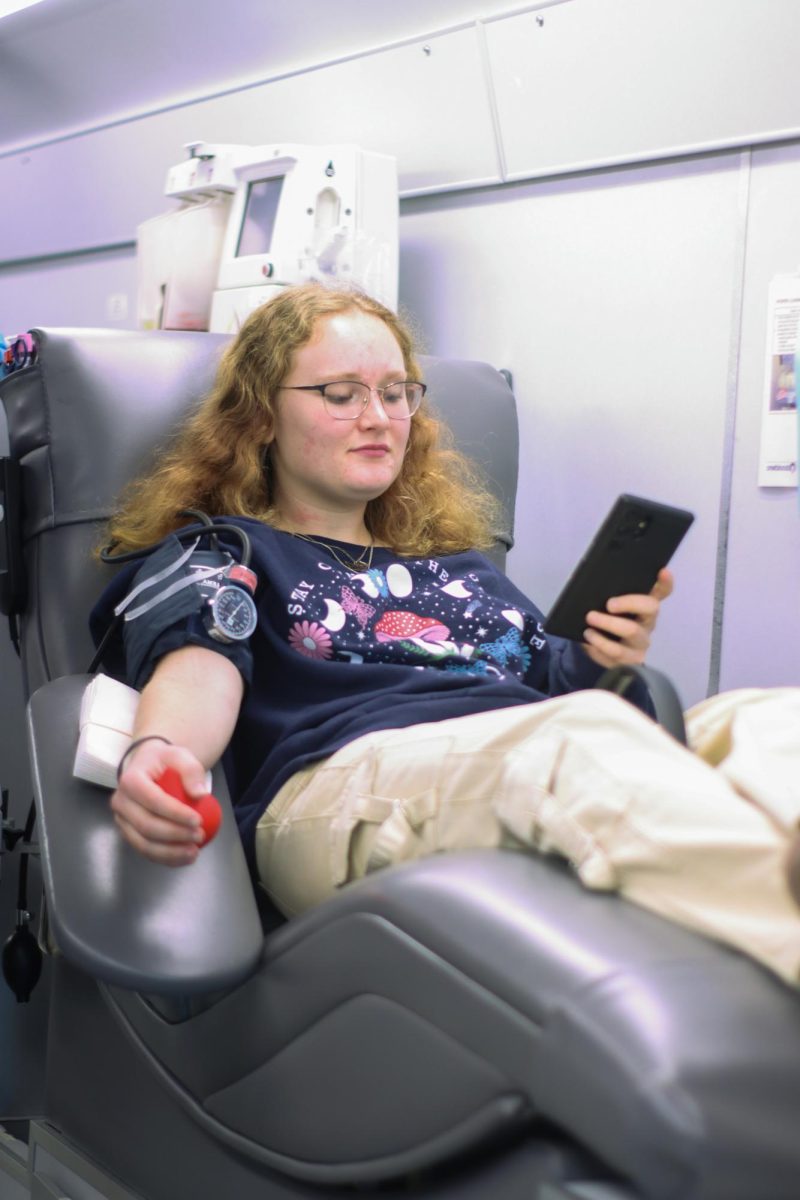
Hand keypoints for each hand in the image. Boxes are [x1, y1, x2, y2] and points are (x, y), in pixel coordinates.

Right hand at [111, 739, 210, 865]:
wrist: (148, 768)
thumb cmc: (164, 762)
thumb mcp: (180, 755)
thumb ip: (192, 770)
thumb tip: (200, 794)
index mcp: (130, 780)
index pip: (153, 800)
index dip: (175, 813)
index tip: (198, 820)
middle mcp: (120, 802)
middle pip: (146, 825)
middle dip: (175, 835)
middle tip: (199, 836)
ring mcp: (122, 820)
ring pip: (143, 844)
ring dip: (170, 852)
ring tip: (194, 852)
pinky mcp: (128, 833)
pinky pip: (145, 850)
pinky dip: (165, 858)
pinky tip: (185, 857)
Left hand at [581, 568, 673, 668]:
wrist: (601, 651)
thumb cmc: (606, 620)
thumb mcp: (607, 605)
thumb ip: (608, 594)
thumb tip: (593, 584)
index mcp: (644, 605)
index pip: (662, 591)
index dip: (665, 582)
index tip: (663, 572)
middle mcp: (648, 622)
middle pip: (650, 608)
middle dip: (629, 603)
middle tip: (608, 604)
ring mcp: (642, 643)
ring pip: (631, 633)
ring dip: (609, 627)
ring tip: (589, 630)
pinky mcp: (633, 660)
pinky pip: (617, 655)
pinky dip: (599, 648)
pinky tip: (588, 643)